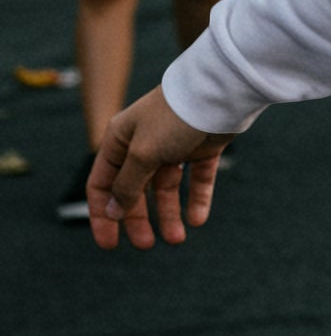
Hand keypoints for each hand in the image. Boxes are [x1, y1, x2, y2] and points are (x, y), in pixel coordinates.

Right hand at [88, 86, 234, 251]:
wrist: (222, 90)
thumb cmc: (174, 117)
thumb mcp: (142, 154)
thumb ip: (127, 185)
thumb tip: (113, 211)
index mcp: (120, 140)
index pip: (103, 184)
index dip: (103, 215)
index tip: (110, 244)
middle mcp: (144, 143)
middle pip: (135, 190)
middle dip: (139, 219)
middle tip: (147, 245)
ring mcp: (175, 145)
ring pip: (167, 188)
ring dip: (170, 214)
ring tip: (177, 239)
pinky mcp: (203, 146)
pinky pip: (196, 178)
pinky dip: (197, 198)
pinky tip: (198, 219)